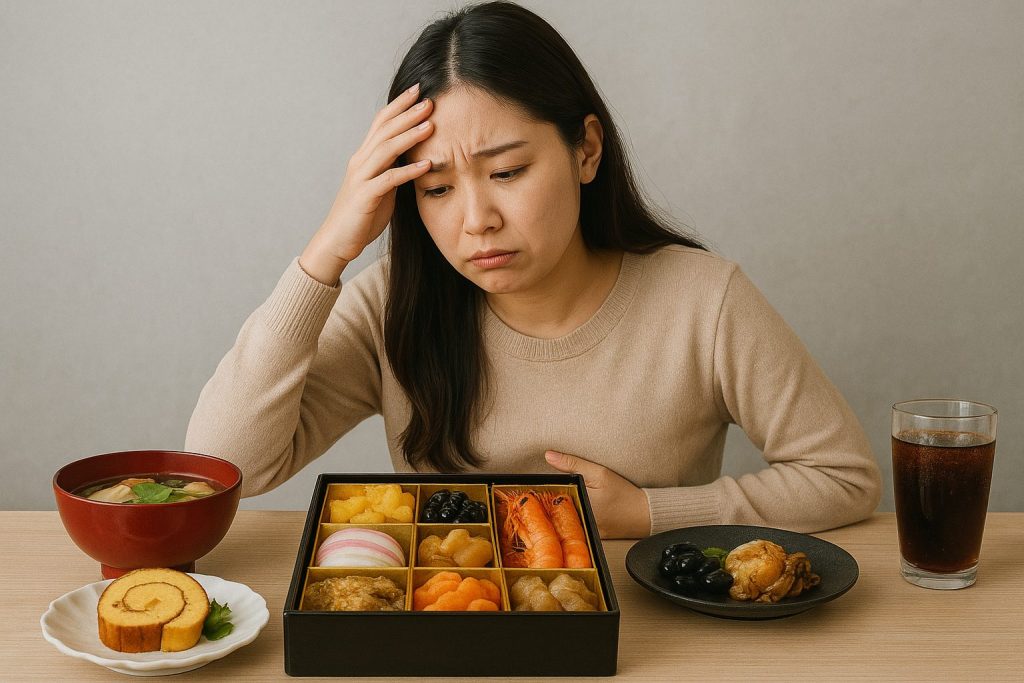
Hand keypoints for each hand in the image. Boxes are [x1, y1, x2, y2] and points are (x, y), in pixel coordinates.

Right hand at [299, 83, 434, 283]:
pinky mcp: (365, 196)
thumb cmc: (362, 215)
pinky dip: (408, 170)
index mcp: (364, 157)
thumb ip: (393, 169)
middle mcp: (361, 162)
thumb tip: (416, 157)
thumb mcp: (381, 186)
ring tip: (431, 125)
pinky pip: (389, 179)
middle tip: (429, 100)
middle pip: (384, 130)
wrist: (338, 240)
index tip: (418, 91)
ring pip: (385, 149)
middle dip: (407, 113)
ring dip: (409, 136)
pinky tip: (427, 164)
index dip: (398, 105)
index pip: (381, 123)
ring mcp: (361, 178)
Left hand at [544, 450, 650, 538]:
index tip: (538, 487)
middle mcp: (580, 520)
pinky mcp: (590, 538)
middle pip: (556, 510)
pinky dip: (571, 522)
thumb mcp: (599, 473)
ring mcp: (585, 531)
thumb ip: (573, 463)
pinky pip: (574, 530)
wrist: (644, 514)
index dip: (543, 490)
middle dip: (550, 501)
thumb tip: (548, 455)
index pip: (551, 496)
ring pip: (563, 521)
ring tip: (555, 505)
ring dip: (559, 512)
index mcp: (579, 503)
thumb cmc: (622, 492)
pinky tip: (572, 514)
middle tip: (544, 495)